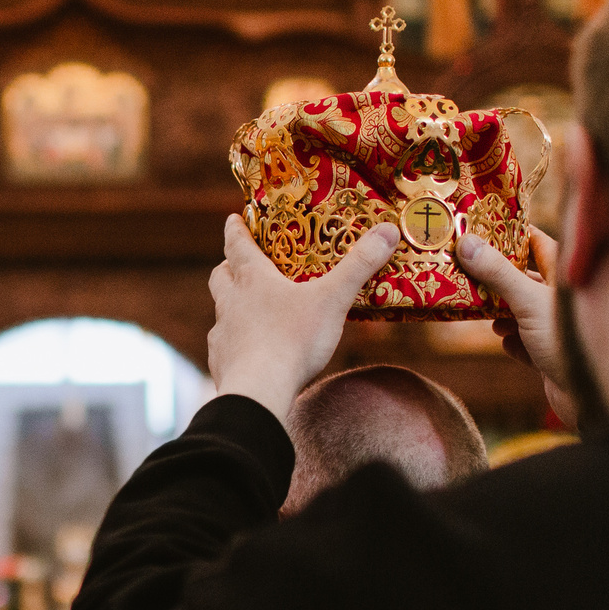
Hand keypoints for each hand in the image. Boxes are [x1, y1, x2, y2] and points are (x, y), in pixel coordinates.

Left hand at [207, 215, 397, 425]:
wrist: (259, 391)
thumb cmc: (293, 339)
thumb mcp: (333, 299)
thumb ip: (359, 266)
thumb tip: (388, 230)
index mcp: (253, 280)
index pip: (237, 245)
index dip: (236, 230)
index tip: (233, 218)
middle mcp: (231, 302)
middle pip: (221, 276)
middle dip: (229, 267)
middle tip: (236, 264)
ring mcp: (223, 334)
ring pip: (221, 311)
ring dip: (231, 306)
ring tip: (246, 310)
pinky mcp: (221, 362)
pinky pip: (224, 346)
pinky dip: (234, 343)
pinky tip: (248, 351)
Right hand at [456, 227, 573, 427]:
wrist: (589, 396)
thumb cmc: (567, 339)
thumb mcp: (528, 301)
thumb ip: (497, 273)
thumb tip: (465, 243)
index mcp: (564, 274)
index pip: (535, 242)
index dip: (509, 236)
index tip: (479, 232)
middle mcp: (562, 297)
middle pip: (523, 278)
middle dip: (496, 279)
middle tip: (466, 274)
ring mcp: (557, 326)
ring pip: (522, 311)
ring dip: (502, 314)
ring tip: (485, 315)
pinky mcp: (551, 353)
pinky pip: (526, 341)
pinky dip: (515, 342)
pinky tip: (509, 345)